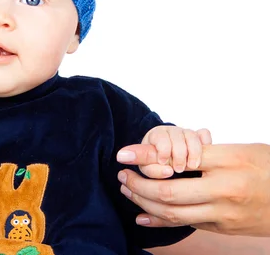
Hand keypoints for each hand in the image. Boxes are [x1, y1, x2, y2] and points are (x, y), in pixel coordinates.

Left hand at [116, 143, 269, 236]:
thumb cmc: (268, 168)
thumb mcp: (240, 150)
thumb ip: (204, 152)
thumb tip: (165, 153)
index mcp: (228, 161)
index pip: (176, 158)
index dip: (145, 156)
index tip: (124, 154)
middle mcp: (225, 189)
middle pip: (168, 190)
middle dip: (137, 184)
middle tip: (122, 175)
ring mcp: (224, 213)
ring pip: (173, 212)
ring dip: (143, 202)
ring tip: (127, 191)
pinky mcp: (223, 228)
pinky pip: (186, 224)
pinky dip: (161, 220)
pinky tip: (143, 215)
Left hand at [138, 126, 211, 177]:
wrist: (164, 158)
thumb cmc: (154, 163)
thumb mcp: (148, 167)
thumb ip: (153, 170)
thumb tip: (168, 171)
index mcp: (156, 135)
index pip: (161, 138)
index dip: (163, 150)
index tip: (163, 162)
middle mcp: (172, 131)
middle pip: (178, 137)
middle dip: (179, 154)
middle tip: (178, 169)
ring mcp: (186, 133)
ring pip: (192, 136)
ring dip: (194, 152)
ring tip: (192, 166)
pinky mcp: (199, 137)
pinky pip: (204, 134)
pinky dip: (206, 143)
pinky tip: (204, 157)